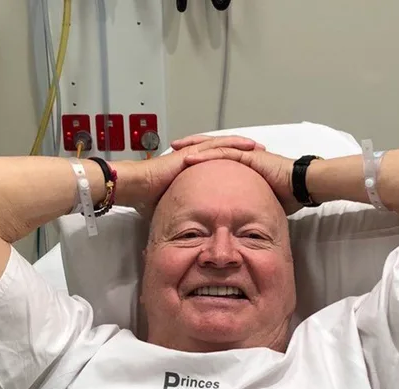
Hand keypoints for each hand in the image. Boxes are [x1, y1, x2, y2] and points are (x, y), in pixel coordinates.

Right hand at [115, 135, 263, 213]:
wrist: (135, 187)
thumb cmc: (147, 197)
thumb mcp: (174, 208)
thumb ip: (185, 216)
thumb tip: (191, 234)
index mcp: (192, 170)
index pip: (219, 165)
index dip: (236, 166)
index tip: (253, 170)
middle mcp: (194, 159)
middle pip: (224, 153)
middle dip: (244, 153)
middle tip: (263, 155)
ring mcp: (192, 154)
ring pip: (223, 146)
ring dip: (242, 146)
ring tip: (260, 148)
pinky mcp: (190, 153)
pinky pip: (215, 146)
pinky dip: (231, 145)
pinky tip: (246, 146)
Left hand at [180, 142, 300, 213]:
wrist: (301, 186)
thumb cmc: (287, 195)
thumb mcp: (259, 202)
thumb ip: (246, 207)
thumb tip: (237, 224)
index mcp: (242, 166)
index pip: (215, 159)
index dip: (198, 159)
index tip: (181, 163)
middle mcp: (241, 156)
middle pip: (210, 148)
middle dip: (190, 148)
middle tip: (172, 149)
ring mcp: (245, 154)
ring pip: (213, 147)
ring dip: (193, 147)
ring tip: (176, 149)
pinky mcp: (248, 155)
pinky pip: (223, 153)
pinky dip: (206, 154)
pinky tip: (191, 157)